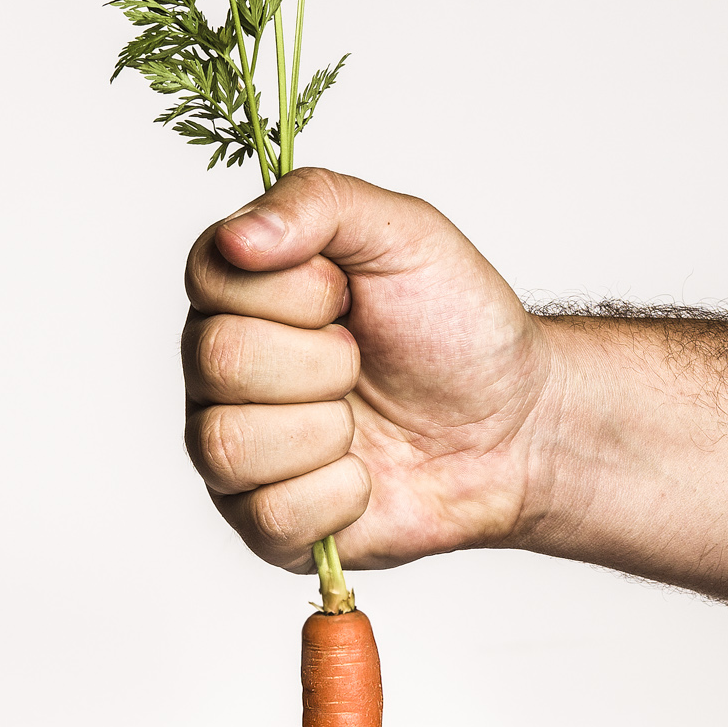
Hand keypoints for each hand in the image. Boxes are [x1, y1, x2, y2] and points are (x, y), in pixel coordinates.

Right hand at [182, 169, 555, 573]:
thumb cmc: (455, 326)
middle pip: (215, 361)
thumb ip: (318, 202)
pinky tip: (366, 477)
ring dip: (326, 432)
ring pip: (226, 445)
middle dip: (322, 362)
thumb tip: (239, 236)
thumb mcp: (406, 233)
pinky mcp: (263, 524)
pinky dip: (339, 495)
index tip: (348, 295)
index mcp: (240, 292)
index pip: (211, 278)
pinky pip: (266, 517)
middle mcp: (219, 370)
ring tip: (363, 422)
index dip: (298, 291)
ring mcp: (236, 450)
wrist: (516, 424)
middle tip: (363, 361)